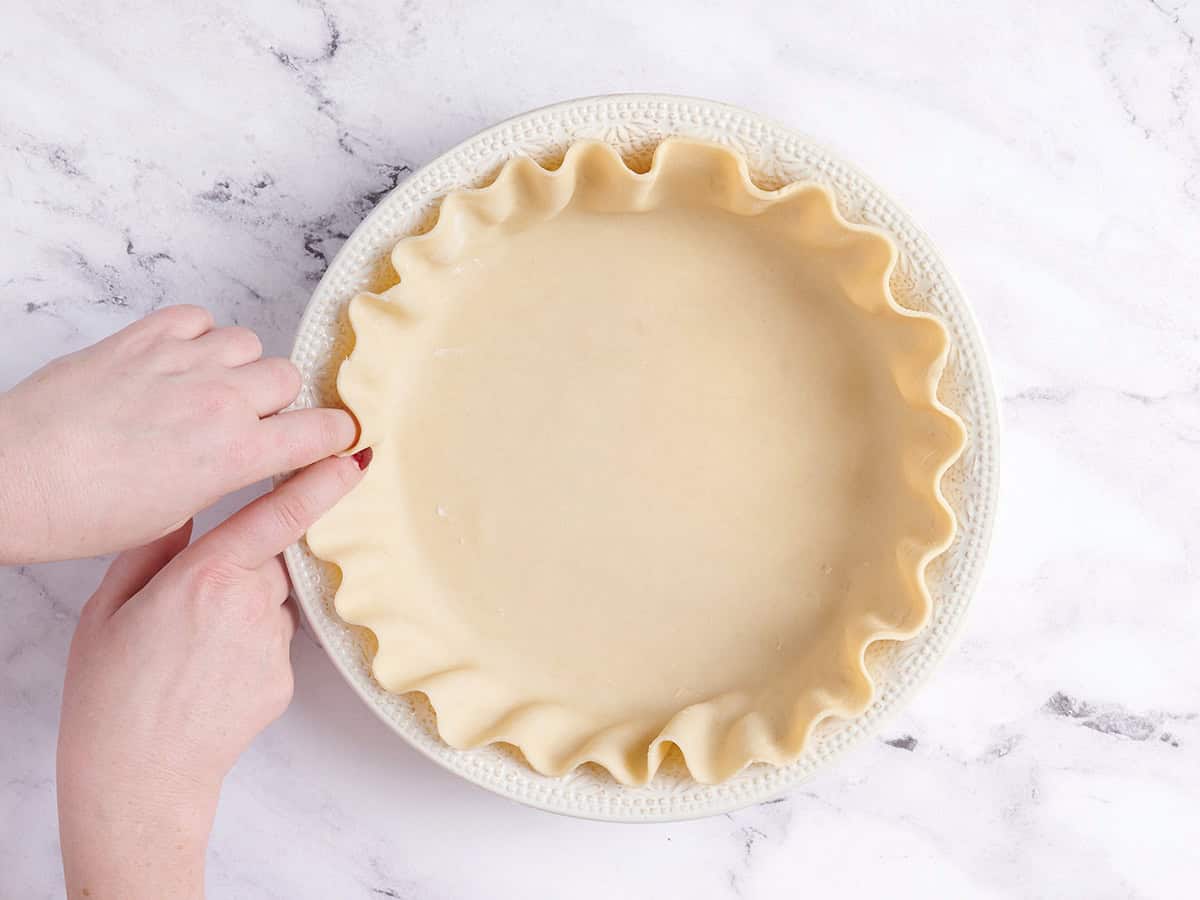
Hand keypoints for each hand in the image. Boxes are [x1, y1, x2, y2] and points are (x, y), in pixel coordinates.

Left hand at [0, 305, 355, 563]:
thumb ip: (231, 475)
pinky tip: (179, 361)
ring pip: (248, 342)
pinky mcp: (143, 336)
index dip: (336, 434)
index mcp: (234, 454)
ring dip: (239, 365)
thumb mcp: (179, 511)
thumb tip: (258, 457)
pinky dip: (198, 335)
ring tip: (209, 389)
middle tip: (253, 421)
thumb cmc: (83, 510)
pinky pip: (198, 317)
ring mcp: (181, 361)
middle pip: (289, 378)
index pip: (322, 430)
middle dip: (279, 400)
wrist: (12, 478)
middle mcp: (219, 399)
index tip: (335, 437)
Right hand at [56, 454, 366, 899]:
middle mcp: (251, 603)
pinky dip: (249, 651)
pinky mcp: (286, 678)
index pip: (277, 515)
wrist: (138, 779)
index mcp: (206, 576)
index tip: (357, 457)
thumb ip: (153, 549)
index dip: (321, 482)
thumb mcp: (108, 607)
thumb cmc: (109, 693)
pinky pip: (274, 644)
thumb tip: (185, 510)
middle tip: (185, 615)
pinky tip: (210, 680)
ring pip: (271, 604)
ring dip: (244, 613)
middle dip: (239, 572)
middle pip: (267, 563)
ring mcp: (274, 644)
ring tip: (191, 655)